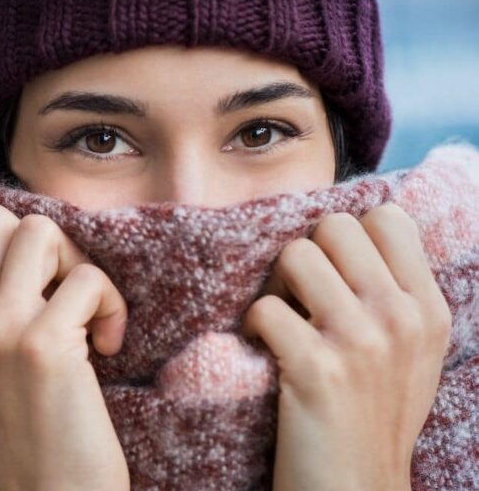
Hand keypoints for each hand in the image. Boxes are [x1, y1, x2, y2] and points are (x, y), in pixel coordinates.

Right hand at [0, 204, 130, 490]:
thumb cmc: (29, 432)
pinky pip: (87, 278)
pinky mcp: (42, 346)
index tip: (21, 270)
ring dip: (78, 262)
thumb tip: (21, 242)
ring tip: (87, 311)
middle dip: (42, 241)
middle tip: (62, 288)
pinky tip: (109, 345)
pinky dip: (111, 303)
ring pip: (40, 231)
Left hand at [241, 202, 451, 490]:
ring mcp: (361, 342)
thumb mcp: (412, 353)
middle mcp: (401, 318)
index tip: (334, 272)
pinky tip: (263, 351)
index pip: (387, 217)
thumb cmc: (373, 417)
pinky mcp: (316, 369)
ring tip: (281, 322)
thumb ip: (394, 294)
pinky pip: (264, 308)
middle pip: (334, 227)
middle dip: (307, 254)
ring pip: (295, 255)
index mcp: (428, 309)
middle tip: (298, 296)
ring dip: (275, 286)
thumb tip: (352, 234)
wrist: (356, 490)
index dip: (348, 236)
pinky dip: (252, 327)